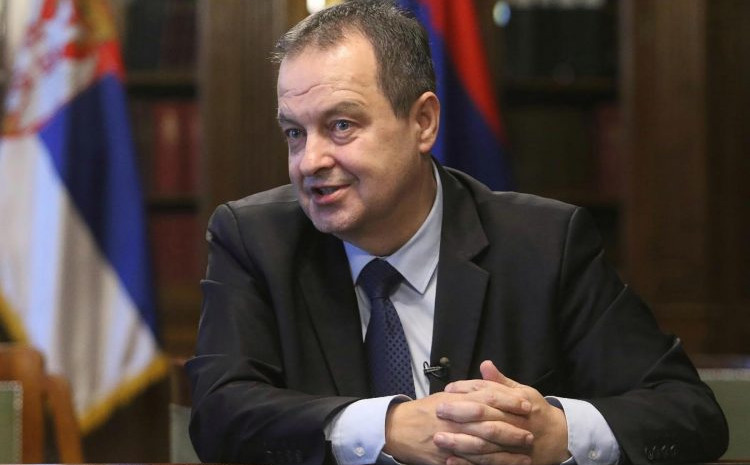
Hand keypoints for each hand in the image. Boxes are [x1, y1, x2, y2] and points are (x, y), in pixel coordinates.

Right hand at [384, 387, 533, 464]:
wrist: (398, 430)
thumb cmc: (423, 412)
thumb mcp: (444, 396)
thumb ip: (467, 390)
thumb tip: (489, 382)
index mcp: (456, 401)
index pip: (488, 397)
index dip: (509, 401)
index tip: (526, 404)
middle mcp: (455, 420)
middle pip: (491, 423)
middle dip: (513, 428)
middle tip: (530, 431)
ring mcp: (452, 440)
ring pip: (486, 446)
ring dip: (507, 449)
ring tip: (525, 451)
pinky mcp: (448, 458)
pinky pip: (474, 463)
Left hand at [434, 361, 570, 464]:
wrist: (558, 438)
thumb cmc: (536, 411)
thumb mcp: (523, 392)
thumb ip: (501, 382)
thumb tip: (485, 364)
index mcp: (515, 403)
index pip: (488, 394)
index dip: (467, 390)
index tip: (448, 389)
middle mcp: (513, 423)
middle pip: (484, 418)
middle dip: (460, 414)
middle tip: (438, 411)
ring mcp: (511, 445)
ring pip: (484, 444)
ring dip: (460, 442)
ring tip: (438, 438)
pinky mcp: (509, 461)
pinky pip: (487, 464)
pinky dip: (468, 463)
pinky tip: (450, 460)